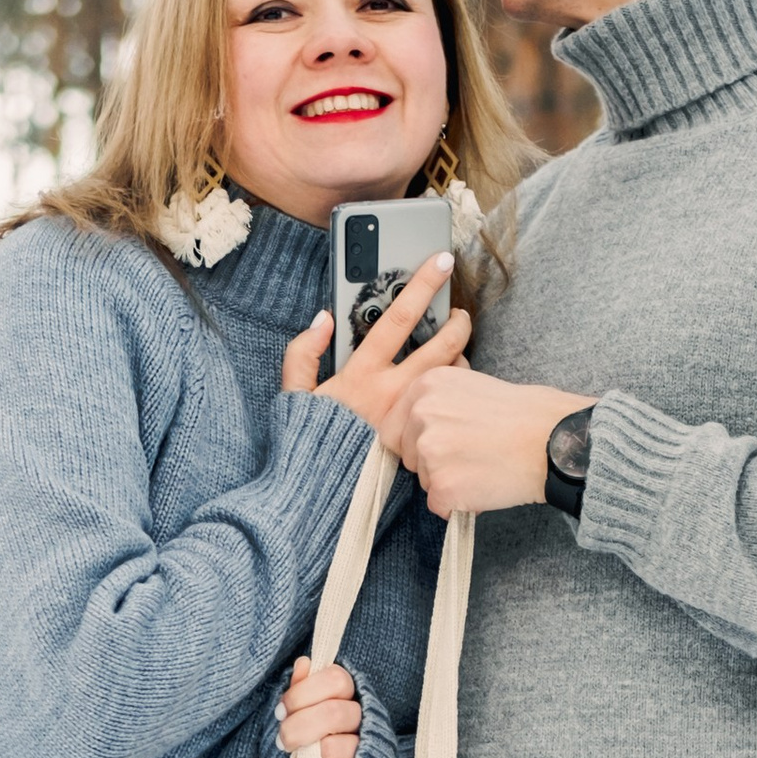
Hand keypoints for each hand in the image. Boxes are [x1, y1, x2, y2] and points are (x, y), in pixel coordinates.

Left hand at [277, 657, 362, 757]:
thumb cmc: (305, 736)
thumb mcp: (300, 709)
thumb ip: (302, 687)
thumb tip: (303, 664)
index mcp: (347, 696)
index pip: (336, 680)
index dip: (303, 693)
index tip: (282, 710)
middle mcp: (360, 721)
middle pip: (335, 713)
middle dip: (298, 726)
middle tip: (282, 738)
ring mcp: (360, 752)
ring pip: (334, 748)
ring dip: (304, 755)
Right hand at [279, 253, 471, 434]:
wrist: (320, 495)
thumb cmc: (308, 444)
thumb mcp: (294, 396)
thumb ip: (303, 354)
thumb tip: (323, 320)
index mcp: (361, 375)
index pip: (397, 317)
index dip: (422, 285)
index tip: (441, 262)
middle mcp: (392, 393)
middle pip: (440, 345)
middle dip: (458, 321)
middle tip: (462, 311)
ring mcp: (411, 416)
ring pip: (450, 374)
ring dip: (460, 354)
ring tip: (459, 346)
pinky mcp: (422, 437)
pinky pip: (449, 405)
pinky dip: (456, 388)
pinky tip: (454, 384)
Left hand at [392, 371, 595, 514]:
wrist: (553, 439)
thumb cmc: (521, 414)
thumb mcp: (469, 385)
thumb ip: (436, 402)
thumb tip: (412, 426)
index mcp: (425, 386)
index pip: (394, 428)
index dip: (417, 441)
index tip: (445, 444)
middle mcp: (421, 414)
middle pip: (406, 456)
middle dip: (431, 463)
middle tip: (470, 455)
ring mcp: (430, 451)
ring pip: (424, 482)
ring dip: (448, 483)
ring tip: (484, 467)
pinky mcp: (442, 485)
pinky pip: (439, 506)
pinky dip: (460, 505)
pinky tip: (486, 486)